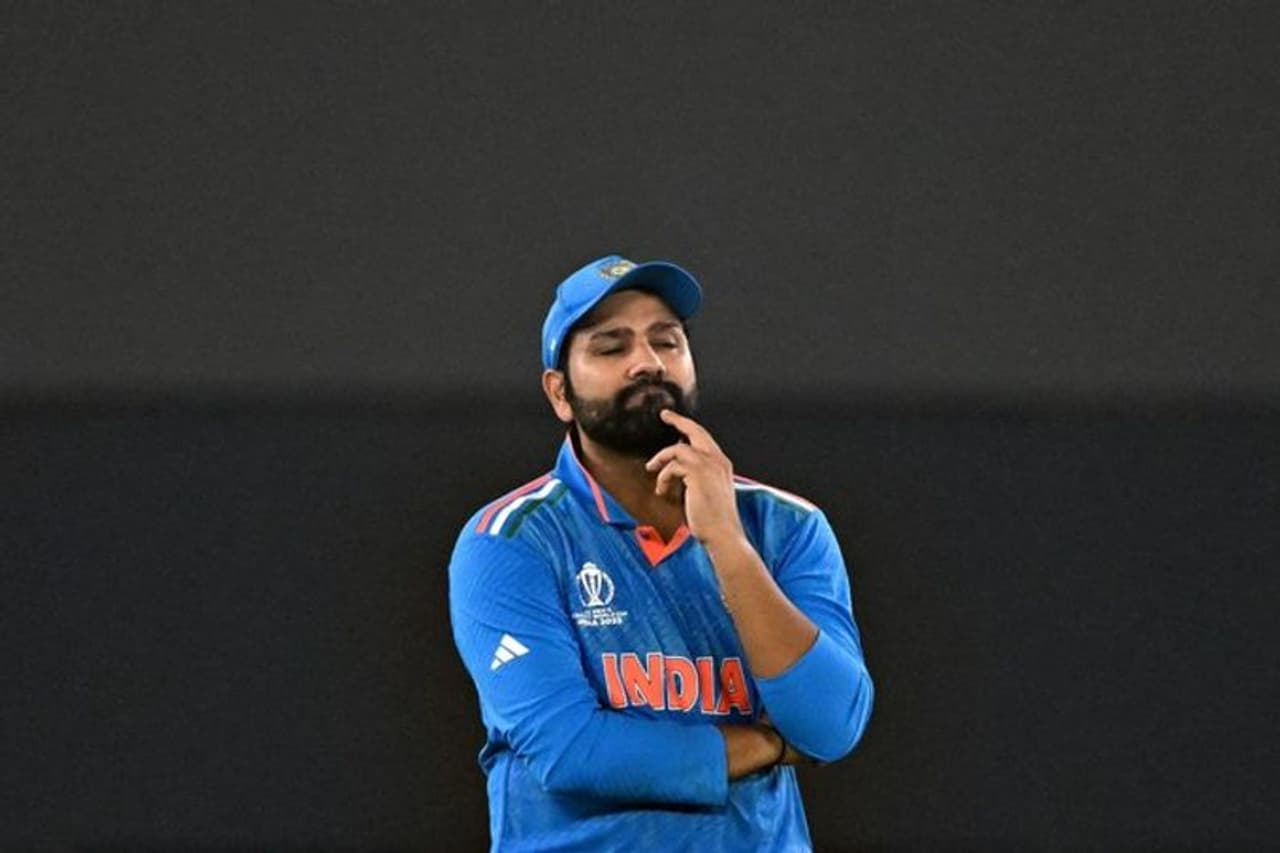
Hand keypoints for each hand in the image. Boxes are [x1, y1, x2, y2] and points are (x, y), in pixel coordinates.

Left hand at [644, 410, 746, 548]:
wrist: (724, 535)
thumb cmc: (715, 520)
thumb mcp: (709, 493)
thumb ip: (698, 478)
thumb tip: (679, 470)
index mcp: (722, 464)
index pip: (704, 438)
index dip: (689, 427)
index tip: (675, 420)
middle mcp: (718, 461)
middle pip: (695, 430)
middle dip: (678, 420)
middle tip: (664, 415)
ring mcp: (709, 466)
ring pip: (678, 448)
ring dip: (661, 459)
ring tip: (652, 470)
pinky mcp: (697, 475)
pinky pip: (672, 466)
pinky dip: (663, 477)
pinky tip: (662, 491)